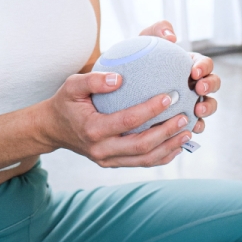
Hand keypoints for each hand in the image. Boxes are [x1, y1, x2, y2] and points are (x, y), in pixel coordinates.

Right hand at [37, 71, 193, 168]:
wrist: (53, 128)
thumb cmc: (66, 103)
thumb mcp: (72, 85)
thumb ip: (93, 80)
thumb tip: (120, 78)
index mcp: (92, 129)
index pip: (127, 121)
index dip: (150, 110)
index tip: (170, 96)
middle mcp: (101, 149)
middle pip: (141, 145)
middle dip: (166, 132)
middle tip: (185, 116)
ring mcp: (107, 160)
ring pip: (144, 159)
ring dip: (169, 147)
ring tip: (188, 132)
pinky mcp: (112, 163)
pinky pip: (140, 164)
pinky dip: (161, 157)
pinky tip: (176, 146)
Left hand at [139, 20, 219, 134]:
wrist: (125, 81)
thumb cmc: (139, 57)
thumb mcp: (146, 39)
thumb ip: (159, 30)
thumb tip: (171, 36)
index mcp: (191, 65)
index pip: (205, 64)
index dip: (204, 67)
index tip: (194, 72)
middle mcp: (195, 84)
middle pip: (213, 84)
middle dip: (211, 86)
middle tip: (199, 89)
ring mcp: (192, 102)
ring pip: (208, 106)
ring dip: (207, 109)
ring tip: (196, 111)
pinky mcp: (184, 118)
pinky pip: (194, 124)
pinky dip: (195, 127)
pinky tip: (187, 130)